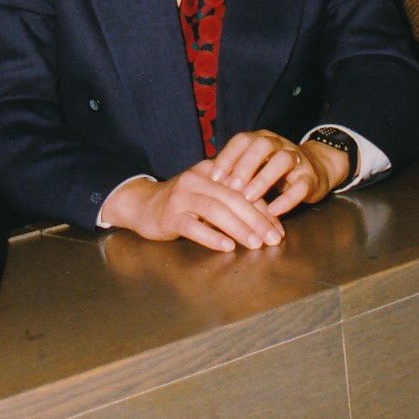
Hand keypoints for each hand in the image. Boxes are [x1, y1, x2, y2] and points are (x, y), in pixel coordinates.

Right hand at [101, 161, 284, 251]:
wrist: (141, 204)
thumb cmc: (182, 202)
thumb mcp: (207, 193)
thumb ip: (231, 200)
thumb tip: (265, 220)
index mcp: (211, 171)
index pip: (243, 189)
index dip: (263, 209)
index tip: (278, 229)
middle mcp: (197, 180)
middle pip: (233, 198)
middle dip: (256, 220)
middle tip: (273, 239)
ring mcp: (181, 197)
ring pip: (216, 211)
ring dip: (239, 228)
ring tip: (256, 243)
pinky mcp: (170, 216)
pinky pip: (193, 227)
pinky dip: (212, 237)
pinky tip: (227, 247)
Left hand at [206, 130, 347, 216]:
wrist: (316, 170)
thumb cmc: (274, 172)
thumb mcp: (255, 168)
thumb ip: (235, 174)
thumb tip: (205, 189)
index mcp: (262, 140)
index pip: (242, 140)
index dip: (228, 157)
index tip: (214, 178)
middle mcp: (280, 145)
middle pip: (262, 145)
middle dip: (245, 166)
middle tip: (231, 187)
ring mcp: (298, 159)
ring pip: (283, 161)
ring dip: (264, 179)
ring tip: (249, 198)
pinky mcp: (311, 177)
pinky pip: (301, 185)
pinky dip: (286, 199)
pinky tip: (273, 211)